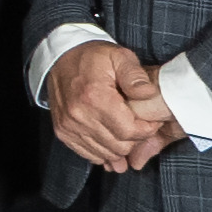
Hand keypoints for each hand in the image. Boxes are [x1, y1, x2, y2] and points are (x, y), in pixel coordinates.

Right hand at [50, 39, 179, 176]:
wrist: (60, 58)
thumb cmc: (92, 57)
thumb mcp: (119, 56)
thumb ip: (136, 76)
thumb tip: (150, 95)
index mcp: (94, 97)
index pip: (130, 131)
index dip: (147, 129)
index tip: (151, 120)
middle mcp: (79, 115)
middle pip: (120, 146)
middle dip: (135, 139)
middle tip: (139, 124)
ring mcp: (69, 126)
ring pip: (106, 154)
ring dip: (120, 147)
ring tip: (125, 129)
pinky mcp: (63, 132)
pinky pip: (90, 155)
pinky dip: (104, 151)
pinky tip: (110, 138)